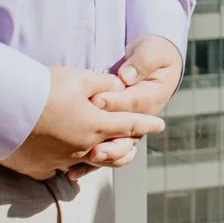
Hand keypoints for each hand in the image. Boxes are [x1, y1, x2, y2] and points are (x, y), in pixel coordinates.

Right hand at [3, 64, 165, 182]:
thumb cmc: (41, 88)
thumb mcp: (77, 78)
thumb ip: (103, 84)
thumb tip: (119, 87)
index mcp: (96, 126)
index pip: (131, 125)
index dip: (147, 124)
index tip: (160, 125)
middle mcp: (83, 149)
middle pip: (114, 154)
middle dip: (126, 148)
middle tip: (132, 146)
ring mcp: (60, 163)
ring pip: (88, 165)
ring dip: (98, 158)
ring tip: (102, 153)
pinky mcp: (39, 169)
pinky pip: (58, 170)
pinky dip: (65, 165)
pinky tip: (64, 162)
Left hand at [82, 36, 182, 178]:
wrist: (153, 60)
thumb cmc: (153, 52)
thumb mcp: (152, 51)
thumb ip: (142, 62)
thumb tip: (127, 76)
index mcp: (152, 97)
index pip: (131, 103)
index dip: (113, 103)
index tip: (95, 100)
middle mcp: (142, 116)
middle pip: (127, 135)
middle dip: (109, 142)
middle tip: (92, 148)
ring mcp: (129, 126)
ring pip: (115, 148)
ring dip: (98, 158)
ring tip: (79, 166)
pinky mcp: (115, 130)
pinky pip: (103, 149)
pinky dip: (88, 162)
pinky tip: (71, 171)